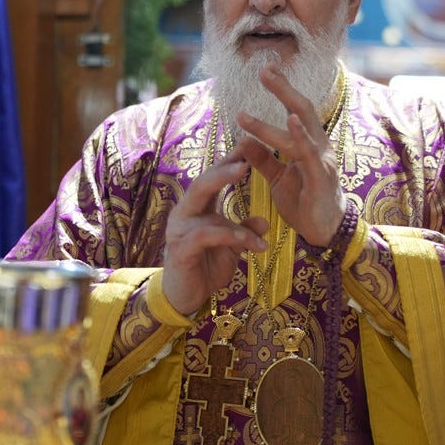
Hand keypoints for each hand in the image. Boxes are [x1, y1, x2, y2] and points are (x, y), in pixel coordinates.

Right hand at [162, 156, 269, 315]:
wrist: (184, 298)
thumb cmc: (206, 267)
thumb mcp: (231, 248)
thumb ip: (244, 232)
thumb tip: (265, 221)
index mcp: (197, 208)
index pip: (212, 179)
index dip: (228, 163)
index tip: (248, 146)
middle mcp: (184, 214)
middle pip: (201, 184)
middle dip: (223, 172)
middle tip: (246, 163)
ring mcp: (179, 231)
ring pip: (204, 211)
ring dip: (235, 218)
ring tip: (262, 225)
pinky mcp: (180, 251)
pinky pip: (205, 237)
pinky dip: (229, 237)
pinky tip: (249, 243)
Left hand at [234, 63, 345, 248]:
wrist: (325, 232)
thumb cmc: (305, 203)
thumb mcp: (278, 178)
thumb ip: (264, 159)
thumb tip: (244, 141)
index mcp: (309, 145)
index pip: (295, 111)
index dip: (282, 90)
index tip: (265, 70)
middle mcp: (318, 146)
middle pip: (303, 109)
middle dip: (284, 87)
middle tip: (264, 68)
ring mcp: (321, 160)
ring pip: (302, 127)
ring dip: (283, 104)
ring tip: (268, 84)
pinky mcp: (320, 177)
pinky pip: (309, 153)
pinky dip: (300, 135)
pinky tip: (291, 120)